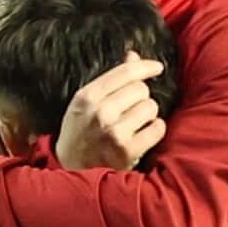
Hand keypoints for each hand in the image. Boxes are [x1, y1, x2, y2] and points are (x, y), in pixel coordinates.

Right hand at [53, 51, 164, 171]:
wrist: (69, 171)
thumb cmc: (80, 134)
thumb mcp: (85, 104)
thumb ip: (110, 80)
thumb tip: (132, 55)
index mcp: (86, 97)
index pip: (125, 72)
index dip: (145, 67)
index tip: (157, 68)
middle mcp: (100, 113)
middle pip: (141, 89)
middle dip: (139, 98)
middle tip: (129, 111)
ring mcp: (114, 132)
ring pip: (150, 107)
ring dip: (146, 116)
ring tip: (133, 125)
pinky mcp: (128, 151)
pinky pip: (158, 128)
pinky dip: (154, 131)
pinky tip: (142, 136)